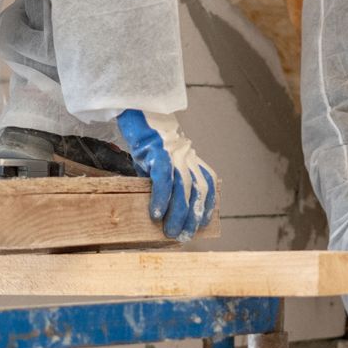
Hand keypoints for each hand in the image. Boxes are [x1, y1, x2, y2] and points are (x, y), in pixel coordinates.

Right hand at [116, 110, 216, 239]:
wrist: (139, 111)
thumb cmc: (148, 140)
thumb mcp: (161, 160)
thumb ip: (165, 179)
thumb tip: (159, 206)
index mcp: (191, 158)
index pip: (208, 183)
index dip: (207, 204)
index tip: (202, 224)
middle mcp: (187, 157)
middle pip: (198, 190)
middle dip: (193, 216)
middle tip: (185, 236)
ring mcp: (175, 155)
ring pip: (184, 188)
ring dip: (179, 213)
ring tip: (171, 231)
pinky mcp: (158, 153)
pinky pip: (163, 179)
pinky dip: (161, 198)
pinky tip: (156, 214)